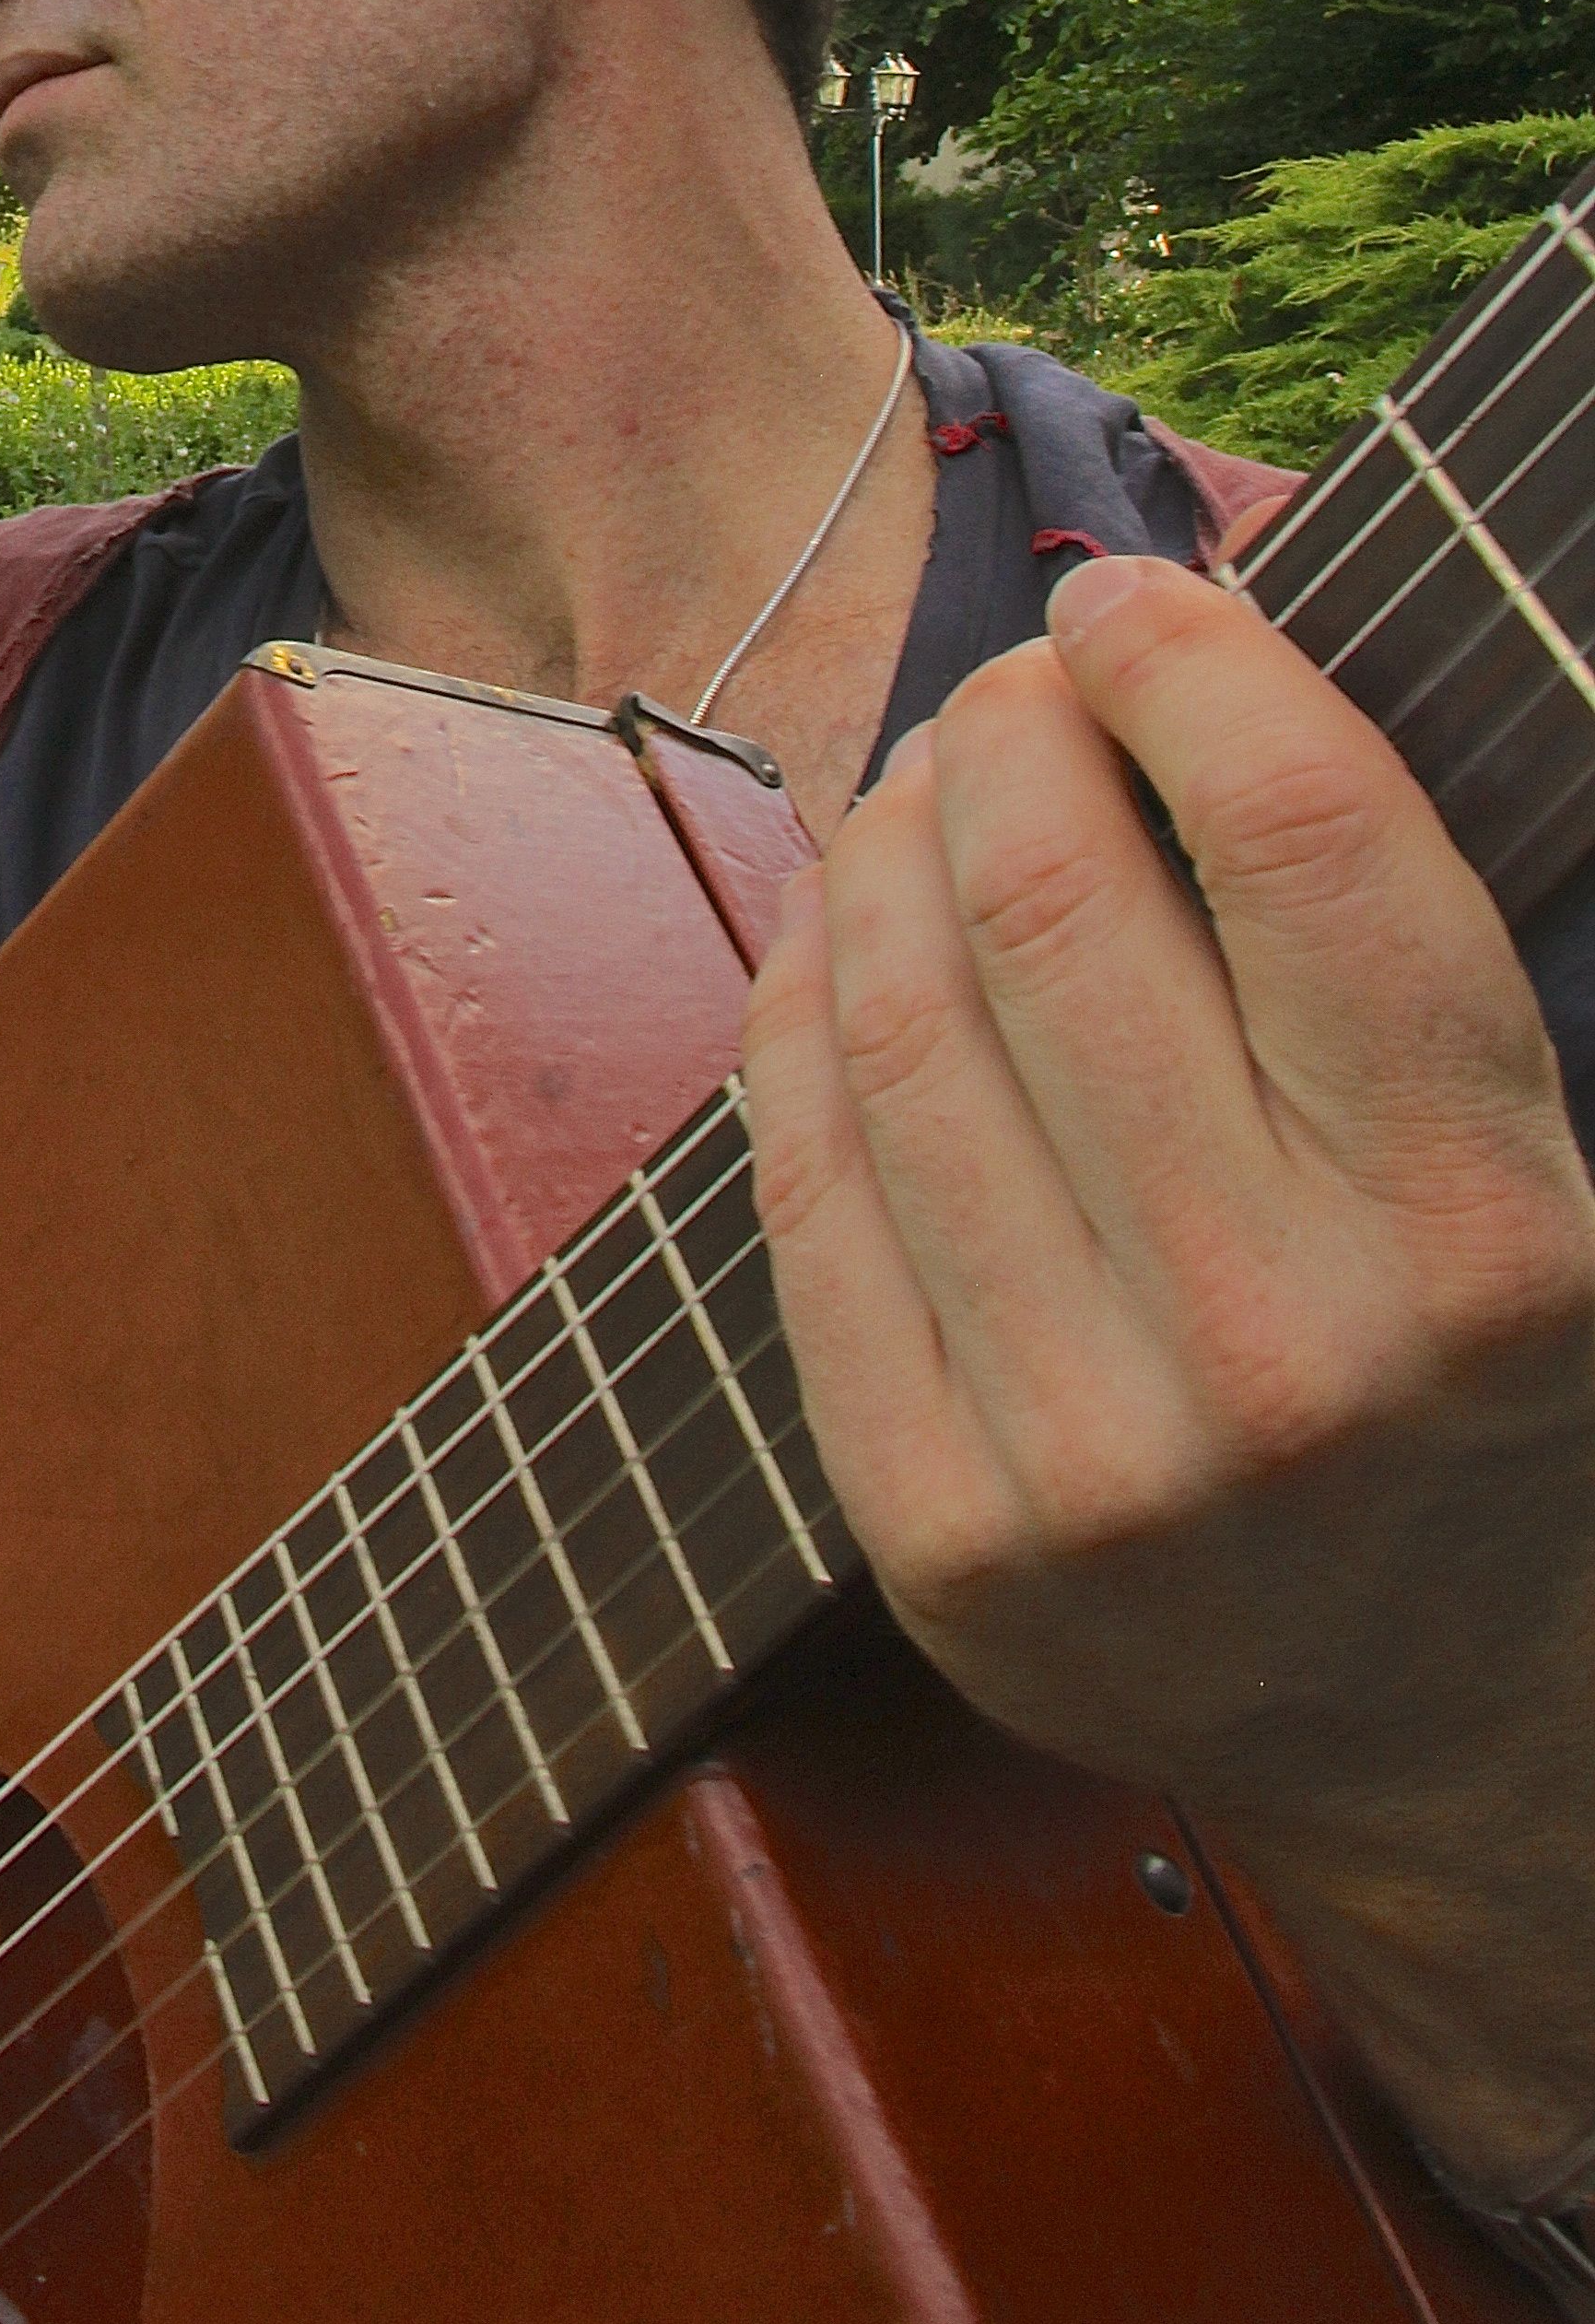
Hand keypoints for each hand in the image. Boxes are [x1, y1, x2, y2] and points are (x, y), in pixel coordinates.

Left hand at [743, 549, 1594, 2174]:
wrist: (1438, 1723)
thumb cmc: (1484, 1365)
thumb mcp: (1538, 1145)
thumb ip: (1379, 923)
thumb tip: (1162, 637)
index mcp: (1495, 1235)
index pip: (1305, 834)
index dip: (1188, 661)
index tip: (1136, 600)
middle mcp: (1293, 1353)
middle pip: (1055, 894)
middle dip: (1010, 726)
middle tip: (1018, 688)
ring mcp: (1096, 1462)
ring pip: (897, 1017)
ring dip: (886, 839)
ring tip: (926, 789)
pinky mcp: (936, 1533)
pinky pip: (802, 1181)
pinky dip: (802, 1002)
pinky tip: (842, 931)